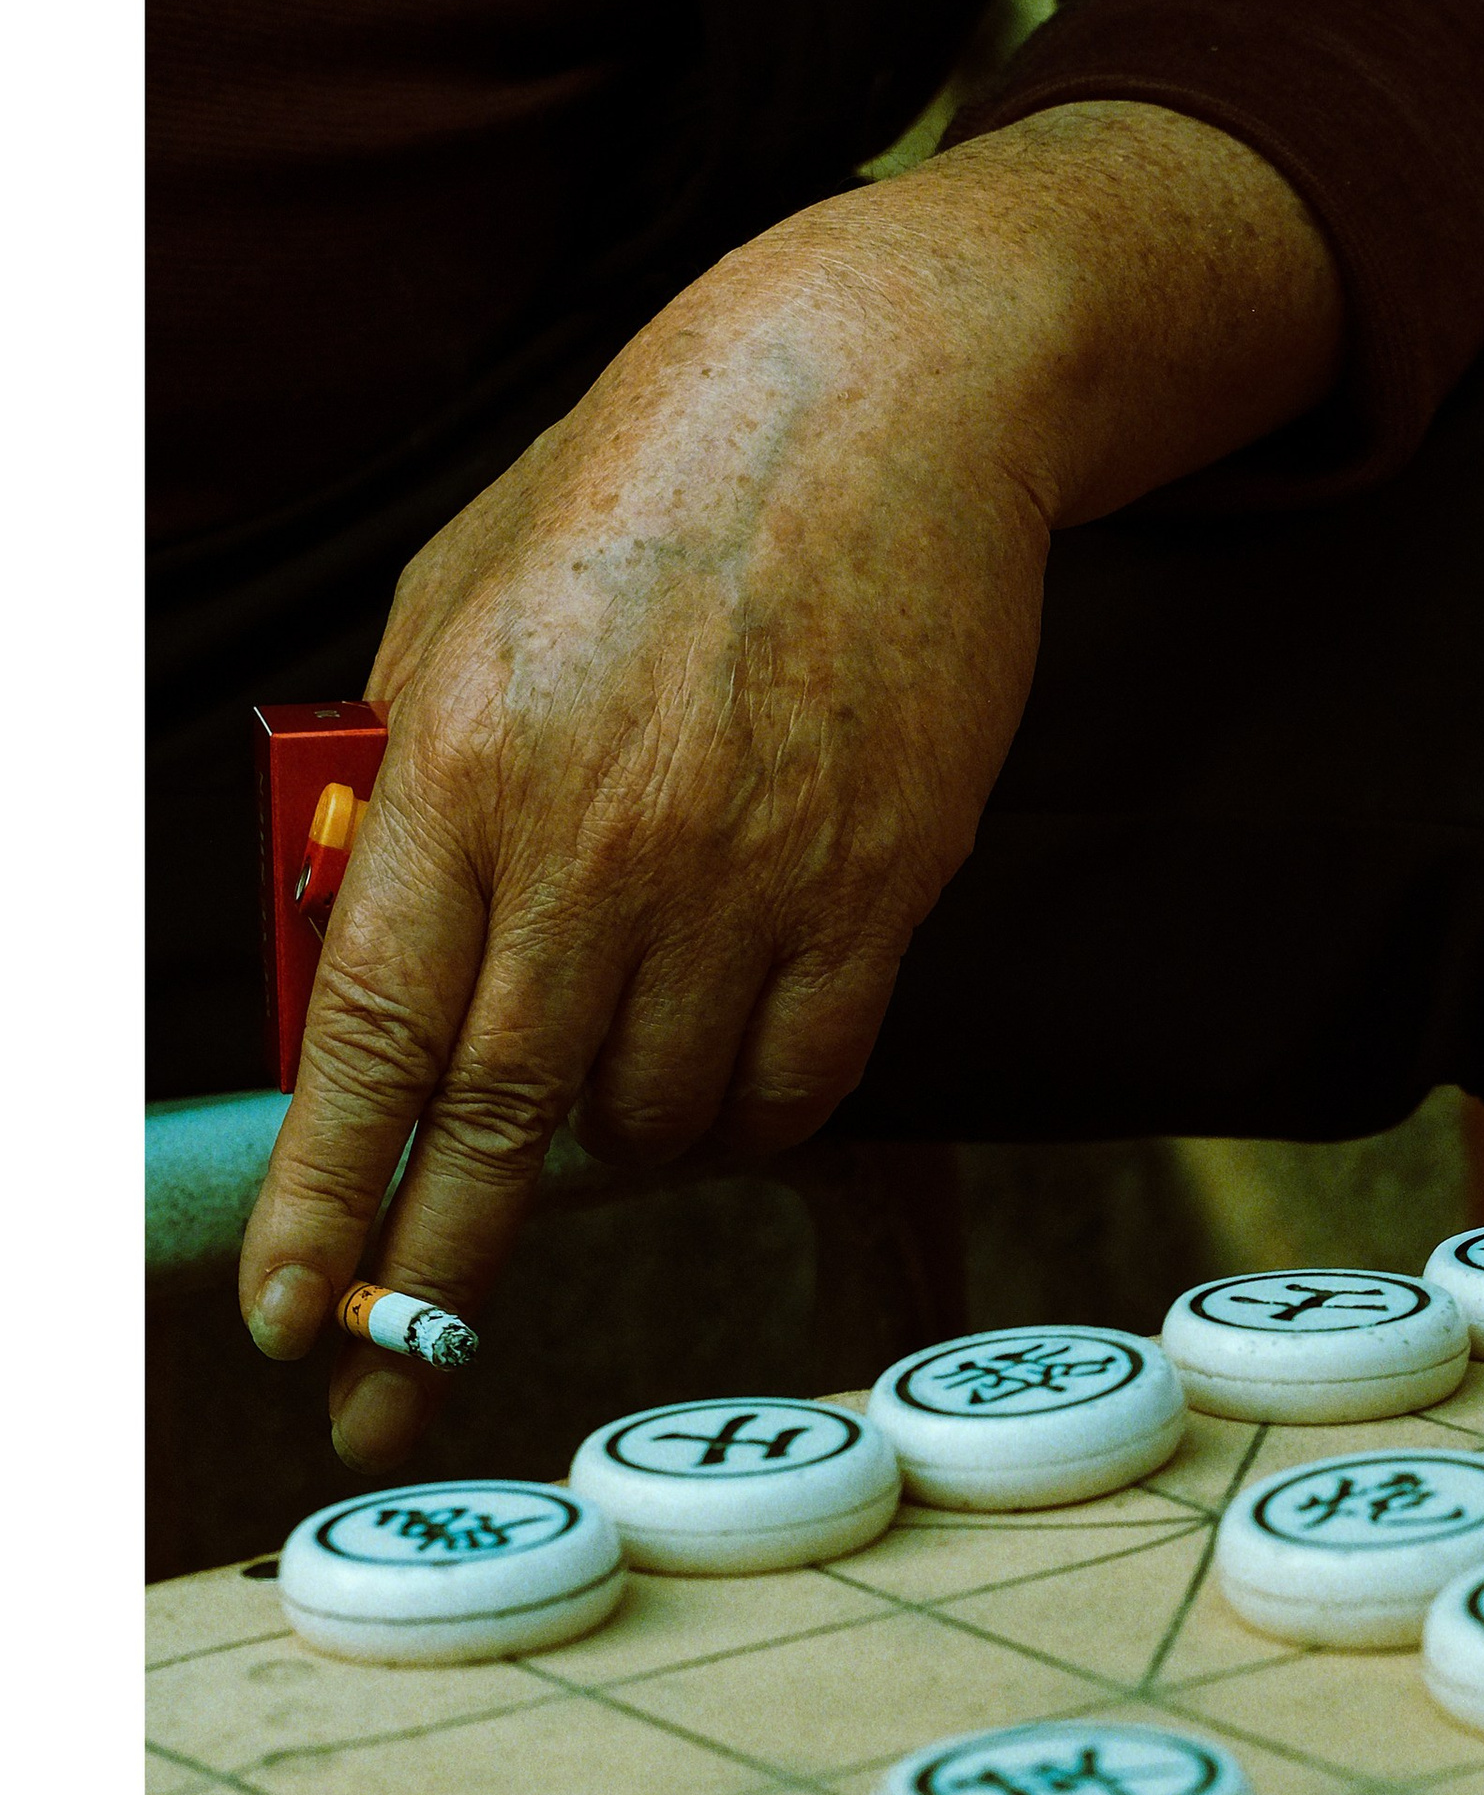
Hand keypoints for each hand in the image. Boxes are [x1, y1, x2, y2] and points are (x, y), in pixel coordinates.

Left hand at [237, 105, 1342, 1469]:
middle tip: (384, 1397)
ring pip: (660, 1123)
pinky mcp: (877, 892)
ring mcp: (750, 879)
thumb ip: (402, 775)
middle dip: (432, 1285)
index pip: (368, 1039)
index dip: (324, 1202)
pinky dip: (744, 1119)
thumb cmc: (654, 480)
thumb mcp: (461, 595)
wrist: (887, 397)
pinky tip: (723, 1081)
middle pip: (504, 1128)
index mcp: (468, 764)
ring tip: (611, 1092)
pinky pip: (798, 1088)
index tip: (285, 1316)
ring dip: (618, 1154)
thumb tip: (369, 954)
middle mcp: (601, 844)